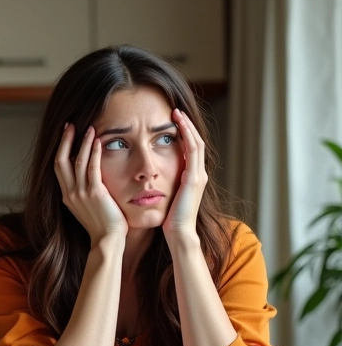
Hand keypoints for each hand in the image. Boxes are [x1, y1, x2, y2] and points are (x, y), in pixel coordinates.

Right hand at [54, 123, 127, 242]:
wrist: (107, 240)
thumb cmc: (102, 226)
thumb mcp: (86, 208)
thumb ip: (83, 193)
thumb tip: (86, 180)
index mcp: (66, 196)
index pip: (58, 167)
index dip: (61, 149)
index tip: (66, 135)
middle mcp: (70, 193)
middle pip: (61, 161)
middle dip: (65, 141)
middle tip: (70, 125)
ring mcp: (81, 193)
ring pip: (77, 161)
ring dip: (82, 143)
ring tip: (89, 128)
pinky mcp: (95, 194)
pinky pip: (92, 168)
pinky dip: (94, 152)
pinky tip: (98, 141)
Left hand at [162, 109, 206, 243]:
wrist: (178, 234)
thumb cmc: (168, 221)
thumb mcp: (165, 198)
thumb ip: (162, 185)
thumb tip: (147, 178)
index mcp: (192, 178)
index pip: (189, 150)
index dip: (183, 134)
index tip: (171, 122)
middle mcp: (198, 174)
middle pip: (196, 142)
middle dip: (186, 126)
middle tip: (175, 111)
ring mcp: (199, 175)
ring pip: (196, 142)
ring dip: (187, 126)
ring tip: (177, 113)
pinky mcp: (194, 178)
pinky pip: (192, 150)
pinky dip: (186, 136)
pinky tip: (178, 125)